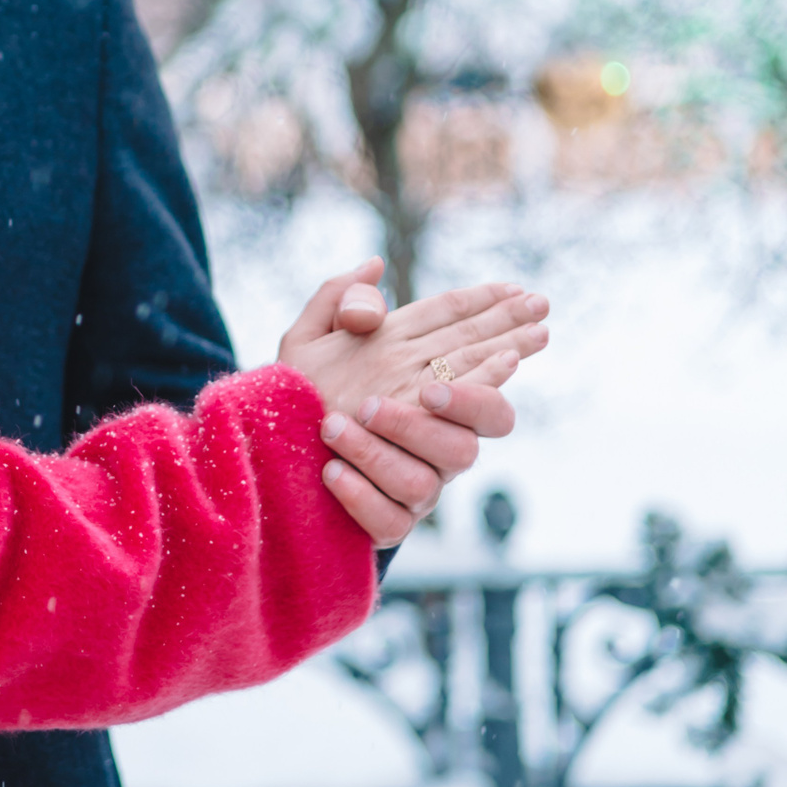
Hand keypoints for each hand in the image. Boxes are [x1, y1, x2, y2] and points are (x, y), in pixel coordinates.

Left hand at [279, 259, 548, 545]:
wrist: (265, 462)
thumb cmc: (296, 398)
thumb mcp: (306, 343)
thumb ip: (339, 304)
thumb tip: (375, 265)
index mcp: (421, 382)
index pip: (474, 348)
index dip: (503, 321)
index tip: (522, 297)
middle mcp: (432, 432)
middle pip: (488, 416)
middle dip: (475, 396)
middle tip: (430, 390)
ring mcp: (415, 480)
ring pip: (440, 468)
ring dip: (394, 441)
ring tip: (341, 422)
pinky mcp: (385, 522)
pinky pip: (390, 518)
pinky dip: (361, 494)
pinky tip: (332, 472)